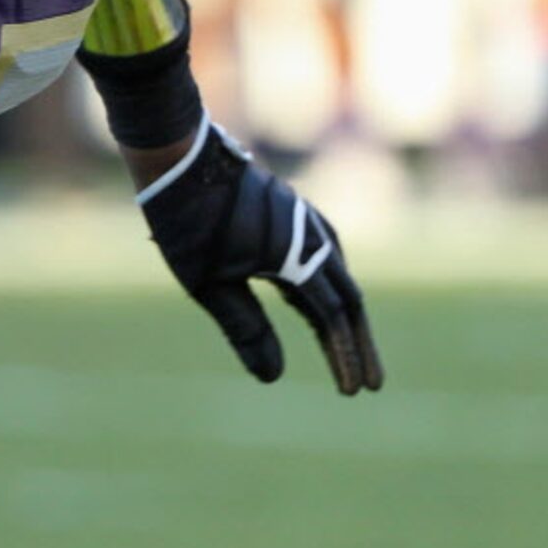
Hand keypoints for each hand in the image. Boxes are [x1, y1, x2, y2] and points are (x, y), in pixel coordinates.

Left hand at [139, 116, 382, 396]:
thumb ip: (246, 329)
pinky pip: (320, 257)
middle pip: (348, 300)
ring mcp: (304, 221)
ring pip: (337, 277)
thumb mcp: (209, 283)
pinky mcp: (290, 213)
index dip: (344, 356)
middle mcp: (312, 237)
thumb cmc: (188, 222)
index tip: (351, 392)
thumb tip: (273, 377)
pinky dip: (324, 289)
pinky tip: (313, 305)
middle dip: (359, 344)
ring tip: (346, 350)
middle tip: (370, 384)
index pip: (332, 318)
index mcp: (299, 257)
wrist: (178, 156)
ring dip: (343, 316)